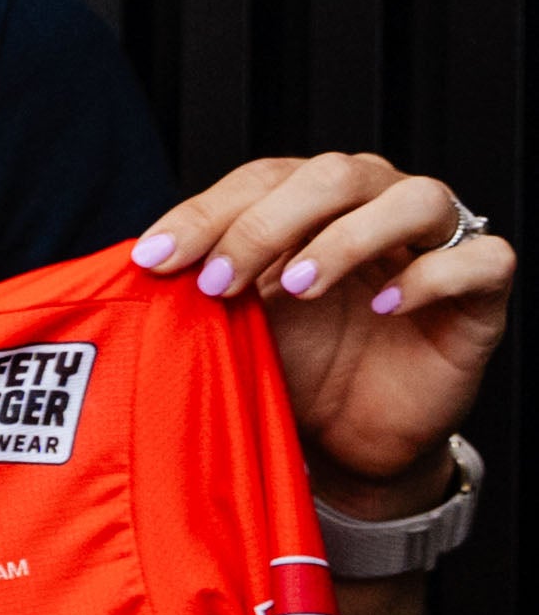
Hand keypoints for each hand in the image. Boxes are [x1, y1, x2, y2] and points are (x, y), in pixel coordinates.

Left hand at [133, 155, 510, 514]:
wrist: (351, 441)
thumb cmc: (298, 367)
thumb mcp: (237, 324)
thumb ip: (202, 284)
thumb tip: (131, 263)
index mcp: (316, 202)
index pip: (263, 177)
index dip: (208, 211)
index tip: (155, 259)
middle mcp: (378, 206)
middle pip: (334, 174)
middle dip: (266, 223)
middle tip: (218, 282)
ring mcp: (436, 244)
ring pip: (415, 199)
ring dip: (348, 238)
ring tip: (297, 286)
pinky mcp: (483, 292)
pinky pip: (481, 260)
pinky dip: (432, 277)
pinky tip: (386, 307)